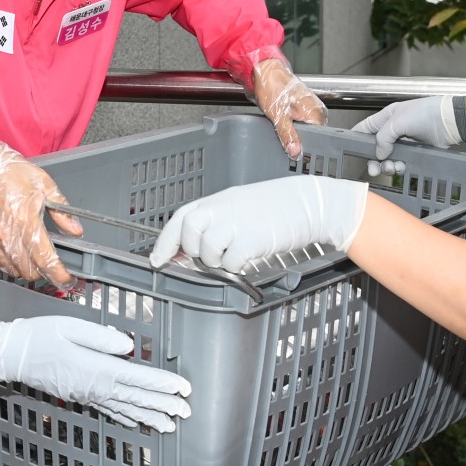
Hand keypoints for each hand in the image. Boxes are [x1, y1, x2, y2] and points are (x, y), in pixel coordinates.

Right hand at [0, 135, 82, 285]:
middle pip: (29, 271)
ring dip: (24, 268)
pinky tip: (11, 251)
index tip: (67, 279)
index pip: (46, 260)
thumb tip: (75, 230)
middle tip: (48, 263)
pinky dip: (5, 263)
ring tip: (29, 256)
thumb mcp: (43, 184)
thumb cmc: (6, 172)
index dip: (59, 275)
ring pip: (11, 270)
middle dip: (43, 272)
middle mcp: (5, 235)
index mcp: (25, 221)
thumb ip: (61, 210)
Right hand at [0, 316, 192, 431]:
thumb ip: (102, 338)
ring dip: (148, 416)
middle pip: (136, 398)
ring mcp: (87, 395)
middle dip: (163, 405)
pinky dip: (125, 417)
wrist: (11, 356)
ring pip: (125, 408)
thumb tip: (129, 347)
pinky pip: (108, 410)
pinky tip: (135, 423)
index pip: (138, 378)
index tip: (182, 389)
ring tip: (168, 426)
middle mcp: (95, 387)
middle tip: (185, 413)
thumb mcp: (70, 327)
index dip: (162, 385)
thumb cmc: (39, 336)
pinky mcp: (80, 396)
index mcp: (97, 368)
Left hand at [148, 176, 367, 273]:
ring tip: (237, 254)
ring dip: (218, 261)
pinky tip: (251, 256)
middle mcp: (222, 208)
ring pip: (208, 252)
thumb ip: (215, 223)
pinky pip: (231, 262)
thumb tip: (190, 249)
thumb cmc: (274, 207)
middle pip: (189, 234)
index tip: (157, 260)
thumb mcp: (239, 207)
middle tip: (211, 256)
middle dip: (194, 251)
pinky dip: (237, 265)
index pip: (180, 218)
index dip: (165, 241)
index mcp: (216, 200)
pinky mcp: (252, 239)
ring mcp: (236, 223)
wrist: (308, 203)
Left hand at [251, 57, 326, 158]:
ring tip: (283, 124)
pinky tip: (283, 121)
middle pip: (312, 134)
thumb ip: (288, 135)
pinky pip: (300, 121)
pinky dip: (291, 124)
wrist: (264, 71)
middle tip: (286, 138)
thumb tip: (295, 151)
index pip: (319, 138)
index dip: (306, 146)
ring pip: (305, 128)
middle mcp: (316, 109)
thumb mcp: (278, 115)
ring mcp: (310, 107)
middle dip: (299, 139)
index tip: (296, 150)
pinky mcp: (302, 106)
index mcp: (315, 112)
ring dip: (294, 131)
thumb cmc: (272, 86)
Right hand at [351, 96, 465, 159]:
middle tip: (374, 169)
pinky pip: (401, 162)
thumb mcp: (397, 121)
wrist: (449, 122)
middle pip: (376, 148)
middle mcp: (394, 130)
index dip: (357, 138)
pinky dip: (399, 167)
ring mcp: (404, 142)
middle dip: (373, 160)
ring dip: (387, 165)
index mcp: (387, 118)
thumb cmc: (426, 113)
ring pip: (388, 158)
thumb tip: (378, 154)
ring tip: (391, 167)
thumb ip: (383, 137)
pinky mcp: (415, 151)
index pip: (365, 128)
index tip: (351, 149)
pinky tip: (401, 166)